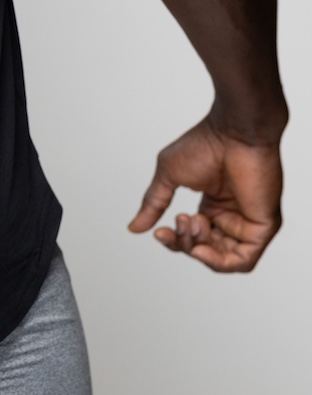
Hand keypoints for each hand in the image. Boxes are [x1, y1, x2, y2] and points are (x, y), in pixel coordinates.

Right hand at [127, 115, 282, 272]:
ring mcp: (248, 222)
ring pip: (222, 259)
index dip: (173, 240)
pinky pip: (243, 261)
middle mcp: (232, 216)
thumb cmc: (205, 144)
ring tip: (193, 223)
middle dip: (185, 243)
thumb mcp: (169, 176)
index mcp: (214, 205)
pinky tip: (202, 249)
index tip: (159, 231)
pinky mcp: (262, 227)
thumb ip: (153, 204)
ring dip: (199, 250)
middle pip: (205, 250)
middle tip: (181, 220)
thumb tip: (133, 228)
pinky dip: (219, 262)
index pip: (192, 237)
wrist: (233, 132)